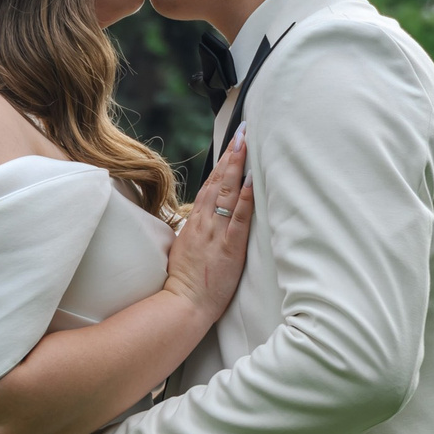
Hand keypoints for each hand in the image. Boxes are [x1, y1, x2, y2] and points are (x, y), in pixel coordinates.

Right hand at [164, 127, 253, 324]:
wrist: (183, 303)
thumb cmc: (185, 280)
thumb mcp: (186, 247)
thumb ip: (195, 229)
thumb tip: (201, 217)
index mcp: (195, 222)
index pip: (210, 185)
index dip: (222, 163)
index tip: (231, 143)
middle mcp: (205, 222)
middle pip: (218, 181)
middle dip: (231, 155)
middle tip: (242, 131)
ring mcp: (216, 233)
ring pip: (226, 193)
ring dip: (237, 166)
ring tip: (246, 143)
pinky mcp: (229, 248)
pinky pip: (238, 219)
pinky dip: (244, 198)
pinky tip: (251, 181)